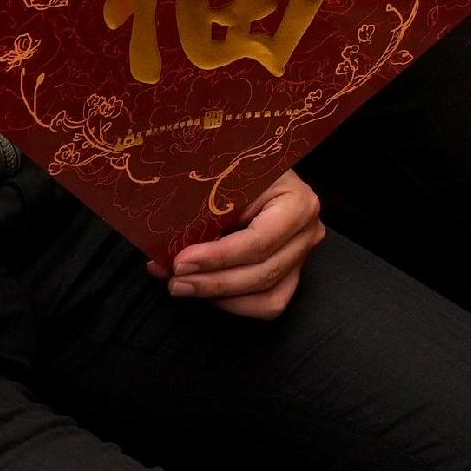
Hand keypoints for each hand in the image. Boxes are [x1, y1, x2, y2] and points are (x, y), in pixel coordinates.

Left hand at [162, 174, 323, 318]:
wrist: (256, 167)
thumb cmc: (237, 168)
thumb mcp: (222, 180)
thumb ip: (198, 216)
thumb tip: (162, 257)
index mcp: (296, 201)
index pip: (258, 242)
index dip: (218, 257)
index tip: (181, 262)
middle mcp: (307, 231)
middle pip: (264, 272)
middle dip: (214, 282)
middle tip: (176, 282)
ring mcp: (303, 255)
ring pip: (269, 295)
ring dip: (223, 297)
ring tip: (187, 287)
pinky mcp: (292, 272)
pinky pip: (269, 303)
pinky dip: (236, 304)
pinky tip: (208, 293)